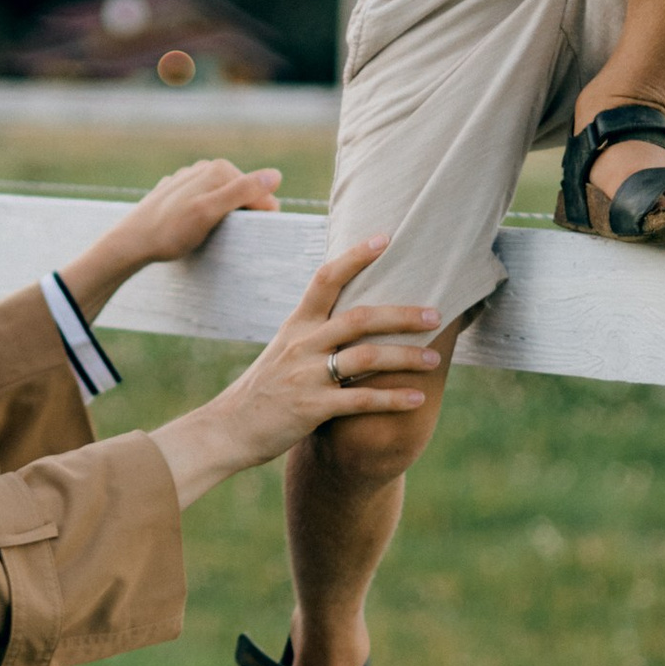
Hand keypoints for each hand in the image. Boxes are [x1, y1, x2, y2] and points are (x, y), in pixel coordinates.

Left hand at [55, 159, 281, 326]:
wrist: (131, 242)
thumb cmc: (170, 231)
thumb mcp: (210, 212)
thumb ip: (243, 192)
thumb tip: (276, 175)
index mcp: (219, 169)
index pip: (258, 191)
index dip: (261, 216)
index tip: (252, 236)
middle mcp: (205, 168)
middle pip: (241, 193)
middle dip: (242, 215)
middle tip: (229, 238)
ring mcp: (190, 179)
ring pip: (223, 198)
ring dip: (225, 217)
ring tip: (212, 235)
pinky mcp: (178, 193)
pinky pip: (205, 202)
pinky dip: (208, 215)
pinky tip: (196, 229)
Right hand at [154, 237, 439, 507]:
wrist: (228, 429)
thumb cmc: (264, 388)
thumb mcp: (284, 349)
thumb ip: (315, 332)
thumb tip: (354, 314)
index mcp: (297, 324)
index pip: (326, 279)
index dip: (355, 256)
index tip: (385, 237)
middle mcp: (302, 344)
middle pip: (359, 318)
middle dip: (401, 314)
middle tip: (435, 313)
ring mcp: (306, 376)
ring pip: (366, 359)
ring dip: (405, 358)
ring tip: (434, 359)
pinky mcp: (312, 408)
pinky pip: (361, 401)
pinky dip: (393, 399)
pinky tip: (417, 399)